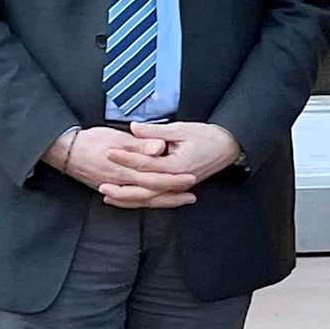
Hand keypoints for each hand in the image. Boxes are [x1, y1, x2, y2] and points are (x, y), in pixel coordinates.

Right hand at [56, 126, 194, 205]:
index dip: (174, 180)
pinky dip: (144, 203)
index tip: (191, 178)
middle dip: (173, 196)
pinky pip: (131, 202)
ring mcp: (115, 190)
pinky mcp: (110, 190)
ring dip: (163, 202)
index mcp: (124, 170)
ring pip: (143, 201)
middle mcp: (120, 184)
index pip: (155, 179)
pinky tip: (155, 203)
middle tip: (192, 196)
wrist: (65, 151)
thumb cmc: (90, 140)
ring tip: (180, 200)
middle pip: (152, 194)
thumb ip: (139, 144)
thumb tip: (160, 148)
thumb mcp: (116, 137)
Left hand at [97, 121, 241, 207]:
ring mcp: (178, 187)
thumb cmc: (207, 136)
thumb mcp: (181, 129)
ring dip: (128, 199)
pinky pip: (156, 198)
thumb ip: (155, 132)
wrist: (228, 146)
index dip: (126, 158)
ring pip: (149, 198)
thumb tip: (134, 128)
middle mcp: (176, 180)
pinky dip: (140, 200)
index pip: (146, 164)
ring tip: (108, 196)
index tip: (109, 151)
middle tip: (101, 184)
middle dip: (122, 189)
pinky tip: (127, 199)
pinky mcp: (178, 188)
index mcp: (177, 165)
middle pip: (144, 190)